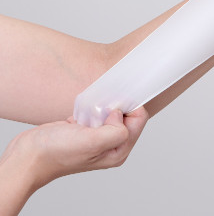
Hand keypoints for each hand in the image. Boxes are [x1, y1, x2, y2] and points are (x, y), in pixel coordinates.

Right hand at [0, 106, 148, 189]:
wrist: (28, 156)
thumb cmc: (57, 153)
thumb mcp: (93, 142)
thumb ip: (116, 131)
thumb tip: (119, 114)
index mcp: (119, 151)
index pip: (139, 120)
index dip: (129, 108)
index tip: (113, 104)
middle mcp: (111, 145)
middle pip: (127, 115)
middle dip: (115, 106)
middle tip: (100, 109)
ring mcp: (98, 137)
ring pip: (112, 111)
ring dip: (102, 106)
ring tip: (88, 114)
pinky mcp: (86, 129)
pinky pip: (97, 111)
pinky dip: (91, 107)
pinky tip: (80, 115)